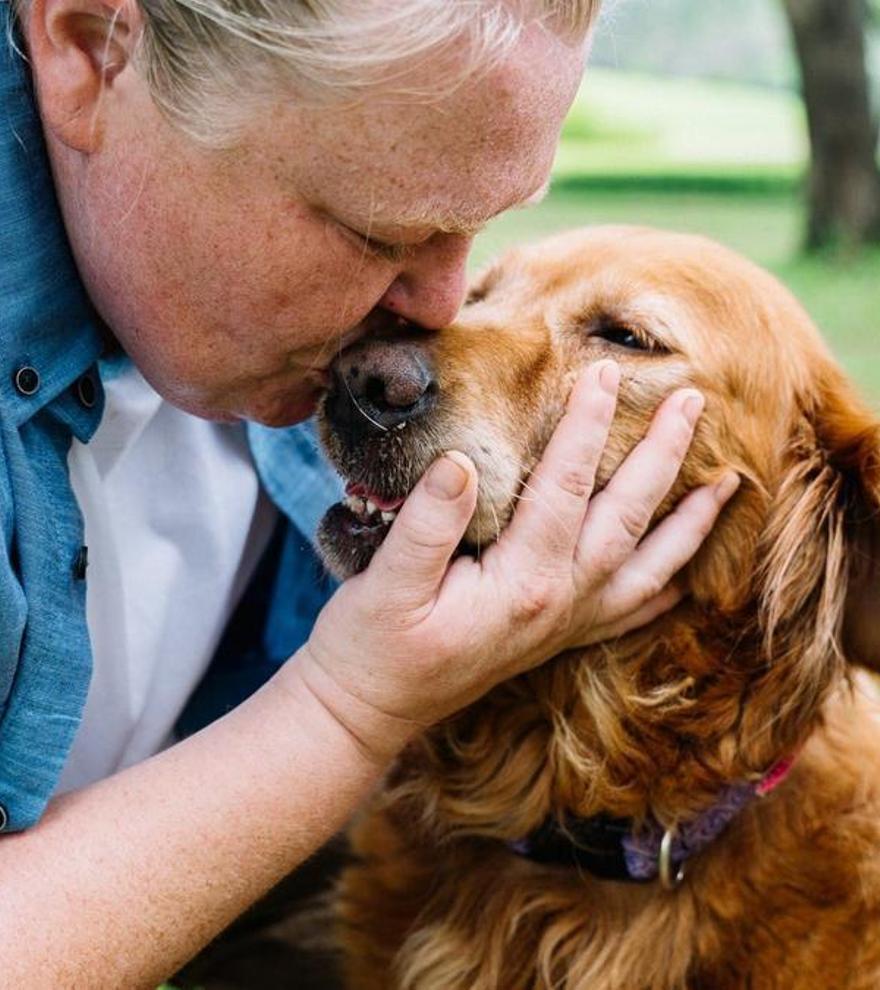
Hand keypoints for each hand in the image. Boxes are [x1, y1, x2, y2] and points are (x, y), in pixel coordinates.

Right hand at [290, 360, 739, 762]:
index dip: (585, 427)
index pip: (564, 488)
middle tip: (693, 400)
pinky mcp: (555, 636)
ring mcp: (563, 624)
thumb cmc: (371, 647)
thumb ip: (426, 524)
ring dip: (689, 523)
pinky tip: (682, 572)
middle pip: (627, 518)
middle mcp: (558, 604)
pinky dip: (663, 585)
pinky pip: (628, 611)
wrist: (369, 711)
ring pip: (646, 567)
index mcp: (521, 583)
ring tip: (728, 483)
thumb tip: (461, 462)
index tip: (602, 373)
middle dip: (662, 455)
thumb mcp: (383, 583)